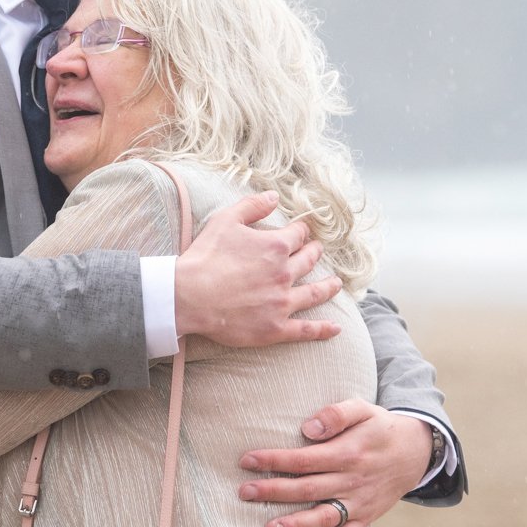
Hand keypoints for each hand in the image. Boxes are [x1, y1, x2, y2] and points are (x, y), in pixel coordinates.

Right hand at [174, 191, 338, 346]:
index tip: (301, 231)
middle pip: (308, 261)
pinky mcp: (275, 328)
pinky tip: (336, 328)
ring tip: (337, 284)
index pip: (297, 235)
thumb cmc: (205, 256)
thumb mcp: (225, 219)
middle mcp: (284, 274)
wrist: (190, 296)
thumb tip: (274, 197)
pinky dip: (322, 329)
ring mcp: (282, 303)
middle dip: (314, 253)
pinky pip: (305, 329)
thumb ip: (252, 206)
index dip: (300, 231)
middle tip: (318, 251)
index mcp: (275, 247)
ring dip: (328, 287)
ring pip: (314, 294)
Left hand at [236, 400, 432, 526]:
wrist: (415, 452)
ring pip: (323, 516)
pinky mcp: (365, 516)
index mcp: (347, 453)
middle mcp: (351, 480)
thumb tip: (308, 428)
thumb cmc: (380, 427)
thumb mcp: (363, 409)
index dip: (274, 460)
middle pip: (307, 488)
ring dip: (296, 525)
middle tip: (245, 492)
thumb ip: (336, 414)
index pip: (303, 459)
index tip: (247, 460)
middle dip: (273, 491)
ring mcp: (358, 502)